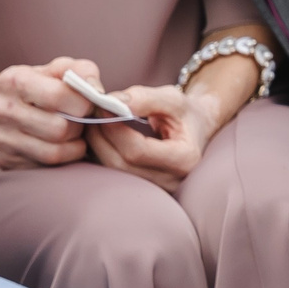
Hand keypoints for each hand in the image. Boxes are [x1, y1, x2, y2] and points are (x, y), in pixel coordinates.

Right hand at [0, 58, 105, 169]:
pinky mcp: (3, 160)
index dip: (82, 103)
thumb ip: (83, 71)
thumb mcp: (60, 69)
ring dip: (74, 147)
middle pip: (58, 129)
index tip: (87, 105)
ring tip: (75, 135)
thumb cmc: (42, 85)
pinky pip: (45, 168)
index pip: (58, 96)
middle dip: (79, 127)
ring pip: (53, 153)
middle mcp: (0, 109)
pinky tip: (62, 147)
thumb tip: (97, 92)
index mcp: (13, 80)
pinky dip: (62, 160)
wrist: (6, 107)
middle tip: (81, 122)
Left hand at [85, 84, 220, 194]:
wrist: (196, 131)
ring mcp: (156, 189)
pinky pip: (113, 174)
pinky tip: (100, 134)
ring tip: (95, 120)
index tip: (103, 105)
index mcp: (184, 160)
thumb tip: (113, 101)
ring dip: (97, 144)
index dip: (114, 128)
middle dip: (101, 136)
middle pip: (121, 164)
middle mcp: (170, 181)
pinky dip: (102, 152)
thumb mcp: (174, 99)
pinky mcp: (143, 189)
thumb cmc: (186, 114)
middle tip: (92, 111)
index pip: (138, 150)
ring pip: (113, 171)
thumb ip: (145, 98)